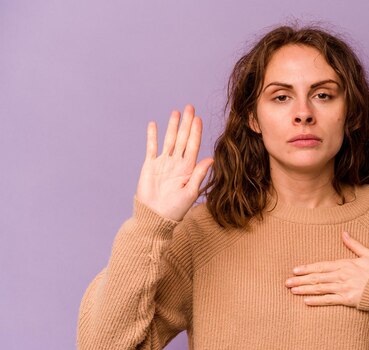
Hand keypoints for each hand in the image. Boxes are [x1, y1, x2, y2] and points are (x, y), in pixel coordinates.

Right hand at [136, 105, 212, 220]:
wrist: (155, 216)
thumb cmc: (175, 209)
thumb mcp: (190, 192)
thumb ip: (199, 174)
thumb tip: (211, 159)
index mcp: (188, 169)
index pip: (193, 146)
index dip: (196, 132)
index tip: (199, 119)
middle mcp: (177, 163)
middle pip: (183, 139)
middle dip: (187, 123)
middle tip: (190, 107)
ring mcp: (163, 163)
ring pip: (169, 140)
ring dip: (172, 126)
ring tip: (176, 112)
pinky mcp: (150, 166)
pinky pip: (151, 148)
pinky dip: (152, 136)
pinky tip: (154, 124)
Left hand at [285, 232, 368, 306]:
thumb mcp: (368, 254)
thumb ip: (354, 244)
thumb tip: (343, 233)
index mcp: (345, 264)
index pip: (321, 266)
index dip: (307, 268)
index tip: (295, 270)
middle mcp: (342, 276)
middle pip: (317, 277)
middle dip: (300, 280)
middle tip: (286, 282)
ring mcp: (344, 288)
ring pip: (320, 288)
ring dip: (304, 289)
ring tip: (292, 290)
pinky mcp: (347, 299)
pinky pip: (329, 300)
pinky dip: (317, 301)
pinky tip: (306, 301)